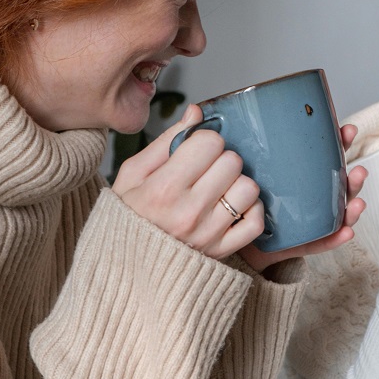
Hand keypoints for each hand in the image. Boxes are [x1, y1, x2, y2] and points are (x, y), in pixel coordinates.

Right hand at [112, 104, 264, 258]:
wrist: (123, 266)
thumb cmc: (128, 215)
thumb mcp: (133, 174)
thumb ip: (167, 140)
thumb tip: (196, 112)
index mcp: (163, 188)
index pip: (210, 142)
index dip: (204, 141)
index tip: (195, 151)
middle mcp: (189, 212)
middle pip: (232, 161)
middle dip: (220, 160)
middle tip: (205, 170)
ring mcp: (208, 234)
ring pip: (248, 189)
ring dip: (236, 184)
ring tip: (218, 189)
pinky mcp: (222, 251)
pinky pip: (256, 222)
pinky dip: (250, 211)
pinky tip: (232, 207)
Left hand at [239, 123, 367, 272]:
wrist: (225, 234)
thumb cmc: (233, 194)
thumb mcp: (236, 165)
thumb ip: (234, 142)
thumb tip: (200, 108)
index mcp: (298, 175)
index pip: (324, 156)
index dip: (339, 144)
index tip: (346, 130)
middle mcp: (308, 197)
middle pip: (338, 186)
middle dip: (353, 178)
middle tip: (359, 171)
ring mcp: (307, 221)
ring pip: (337, 214)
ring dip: (352, 208)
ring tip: (358, 203)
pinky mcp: (299, 243)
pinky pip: (321, 242)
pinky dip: (336, 238)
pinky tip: (346, 232)